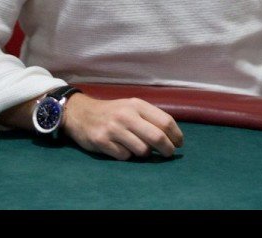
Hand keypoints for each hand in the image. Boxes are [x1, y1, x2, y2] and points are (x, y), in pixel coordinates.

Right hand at [63, 93, 183, 159]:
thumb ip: (150, 117)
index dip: (176, 135)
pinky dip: (127, 156)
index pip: (165, 121)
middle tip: (168, 153)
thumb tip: (172, 136)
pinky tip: (121, 148)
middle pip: (157, 137)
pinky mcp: (102, 142)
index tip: (179, 143)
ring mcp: (114, 129)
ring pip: (142, 150)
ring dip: (144, 153)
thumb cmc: (113, 111)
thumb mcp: (132, 107)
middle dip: (167, 149)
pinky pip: (125, 157)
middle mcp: (126, 115)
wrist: (82, 113)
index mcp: (137, 104)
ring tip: (139, 148)